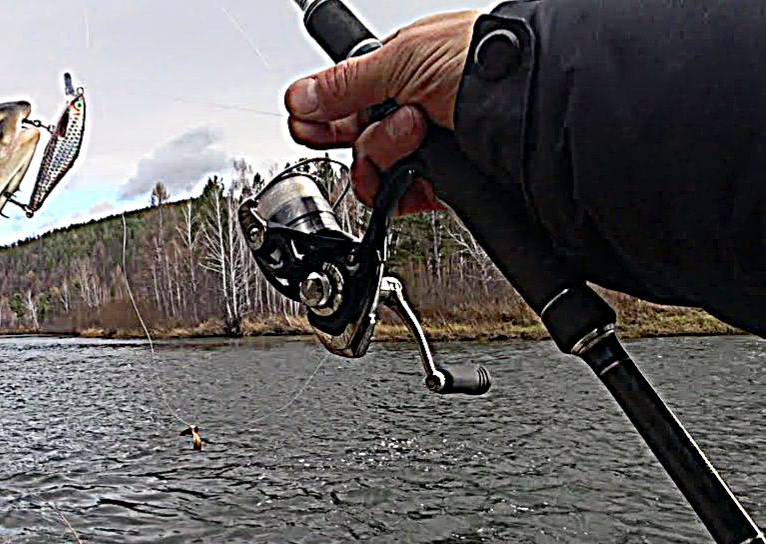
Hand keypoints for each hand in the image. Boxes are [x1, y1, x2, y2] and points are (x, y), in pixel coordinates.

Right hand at [284, 10, 480, 214]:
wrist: (533, 108)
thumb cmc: (487, 64)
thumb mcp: (404, 58)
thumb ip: (344, 83)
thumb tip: (299, 98)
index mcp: (403, 68)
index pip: (344, 98)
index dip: (324, 115)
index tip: (312, 125)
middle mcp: (414, 107)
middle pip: (356, 138)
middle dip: (365, 136)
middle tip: (388, 122)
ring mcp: (428, 146)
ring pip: (375, 168)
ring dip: (389, 154)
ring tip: (420, 135)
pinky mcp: (442, 181)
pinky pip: (400, 196)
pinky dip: (404, 190)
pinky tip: (420, 174)